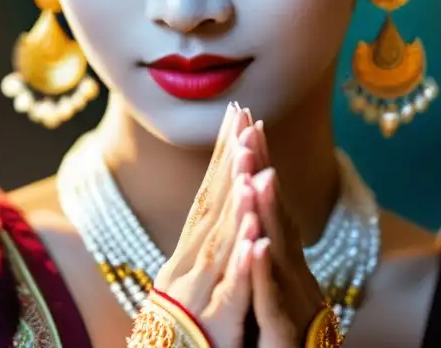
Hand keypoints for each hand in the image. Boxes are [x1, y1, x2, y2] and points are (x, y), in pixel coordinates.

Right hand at [153, 103, 261, 346]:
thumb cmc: (187, 326)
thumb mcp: (198, 276)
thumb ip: (210, 239)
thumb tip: (226, 197)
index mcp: (191, 249)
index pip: (209, 190)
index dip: (223, 151)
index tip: (236, 113)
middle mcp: (190, 262)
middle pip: (213, 204)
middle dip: (229, 160)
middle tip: (242, 119)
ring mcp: (201, 292)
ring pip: (221, 243)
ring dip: (234, 206)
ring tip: (249, 171)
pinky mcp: (216, 324)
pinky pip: (231, 293)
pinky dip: (241, 268)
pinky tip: (254, 245)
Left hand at [246, 122, 326, 347]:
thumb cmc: (287, 335)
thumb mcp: (274, 287)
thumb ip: (269, 252)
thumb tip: (259, 214)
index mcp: (280, 259)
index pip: (266, 203)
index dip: (259, 164)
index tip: (249, 123)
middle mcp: (289, 272)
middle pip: (273, 215)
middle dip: (263, 170)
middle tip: (253, 127)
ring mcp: (288, 300)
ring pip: (276, 251)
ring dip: (268, 211)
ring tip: (260, 173)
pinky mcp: (282, 334)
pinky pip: (269, 300)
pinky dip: (264, 272)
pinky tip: (258, 246)